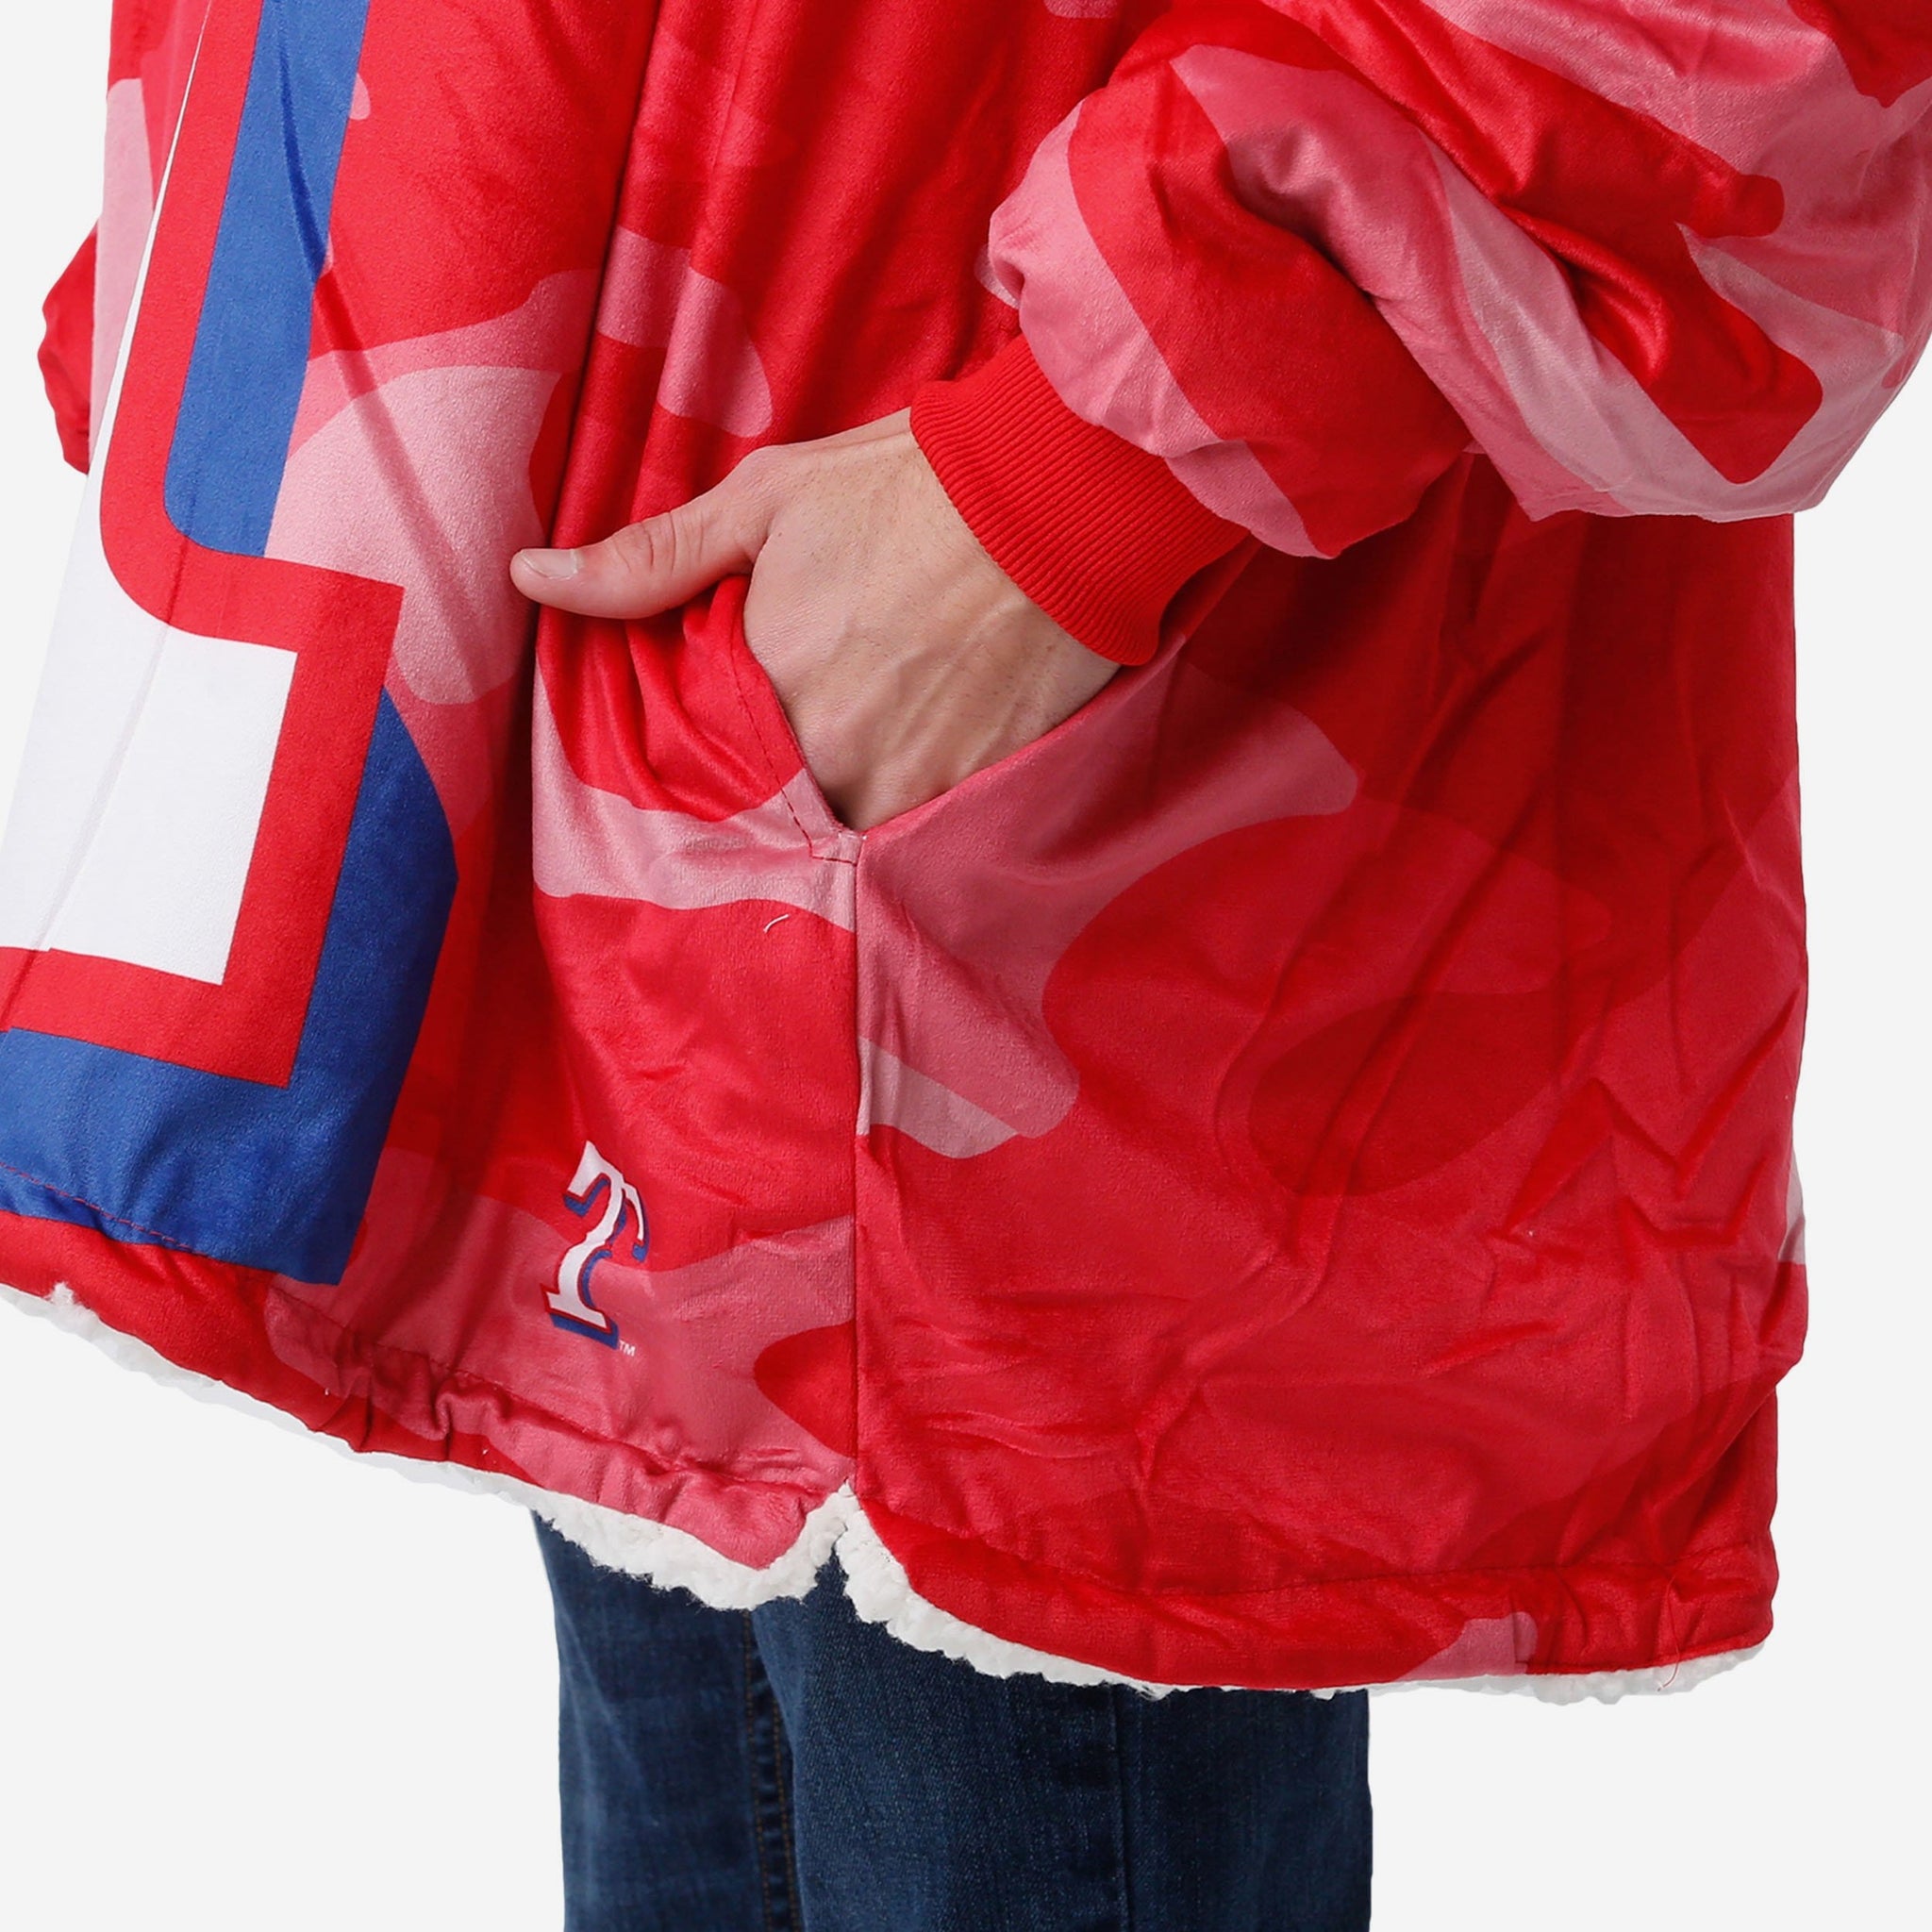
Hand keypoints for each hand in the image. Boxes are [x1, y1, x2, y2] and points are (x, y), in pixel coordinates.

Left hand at [511, 408, 1118, 830]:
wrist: (1064, 500)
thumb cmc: (907, 487)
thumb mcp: (767, 500)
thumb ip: (649, 559)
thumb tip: (529, 576)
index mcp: (754, 682)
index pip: (691, 752)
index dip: (704, 736)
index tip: (725, 710)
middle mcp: (819, 755)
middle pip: (762, 800)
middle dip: (765, 773)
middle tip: (809, 716)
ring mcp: (896, 786)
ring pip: (832, 822)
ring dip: (831, 796)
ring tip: (865, 733)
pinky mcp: (964, 798)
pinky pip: (906, 831)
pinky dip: (898, 800)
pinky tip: (916, 745)